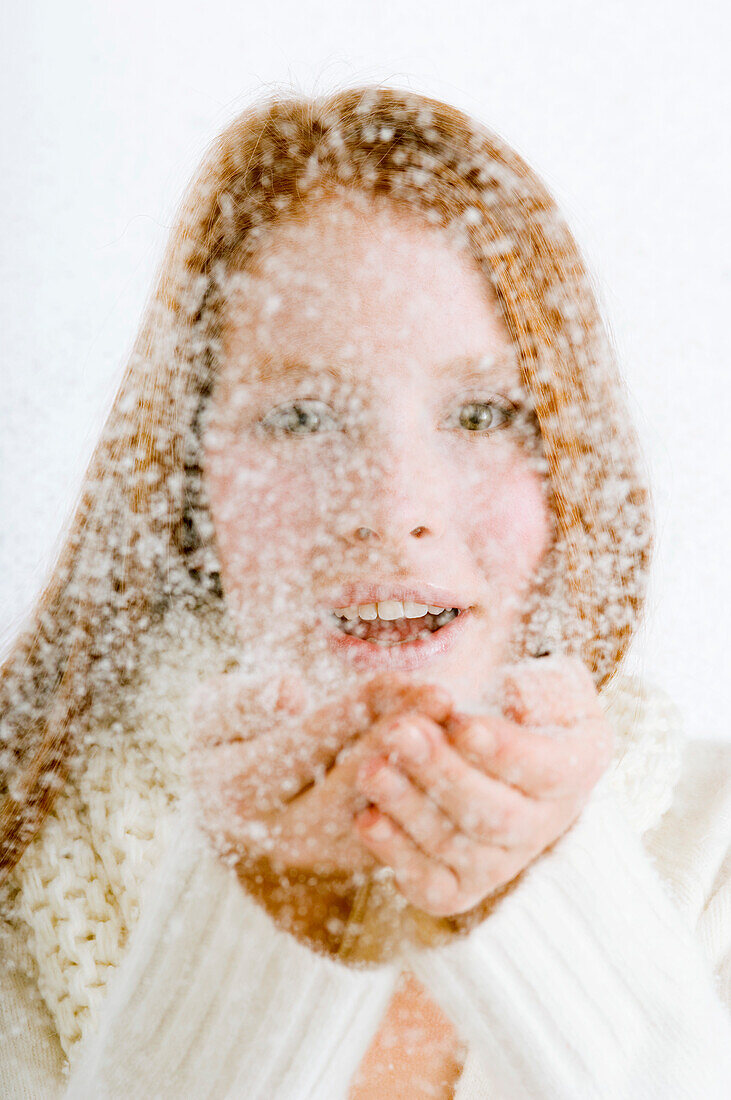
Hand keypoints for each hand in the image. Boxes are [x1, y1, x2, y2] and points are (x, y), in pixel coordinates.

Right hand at [187, 669, 454, 876]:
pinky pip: (404, 832)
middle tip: (448, 700)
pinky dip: (433, 794)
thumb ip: (244, 699)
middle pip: (359, 781)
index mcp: (239, 791)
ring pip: (388, 812)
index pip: (316, 739)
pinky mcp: (358, 860)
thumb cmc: (231, 735)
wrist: (239, 796)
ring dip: (429, 770)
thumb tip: (289, 693)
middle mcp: (283, 834)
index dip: (372, 707)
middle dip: (408, 737)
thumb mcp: (216, 709)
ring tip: (463, 727)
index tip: (418, 682)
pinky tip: (462, 755)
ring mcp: (324, 855)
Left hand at [353, 655, 614, 916]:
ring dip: (409, 808)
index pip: (549, 771)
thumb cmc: (515, 703)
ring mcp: (502, 862)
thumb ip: (538, 686)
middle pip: (497, 815)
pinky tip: (367, 819)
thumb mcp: (542, 679)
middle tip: (398, 734)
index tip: (460, 724)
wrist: (488, 748)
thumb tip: (515, 695)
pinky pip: (430, 885)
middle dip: (443, 773)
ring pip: (457, 847)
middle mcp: (546, 824)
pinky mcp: (459, 888)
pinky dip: (396, 854)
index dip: (505, 751)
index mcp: (577, 765)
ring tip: (372, 768)